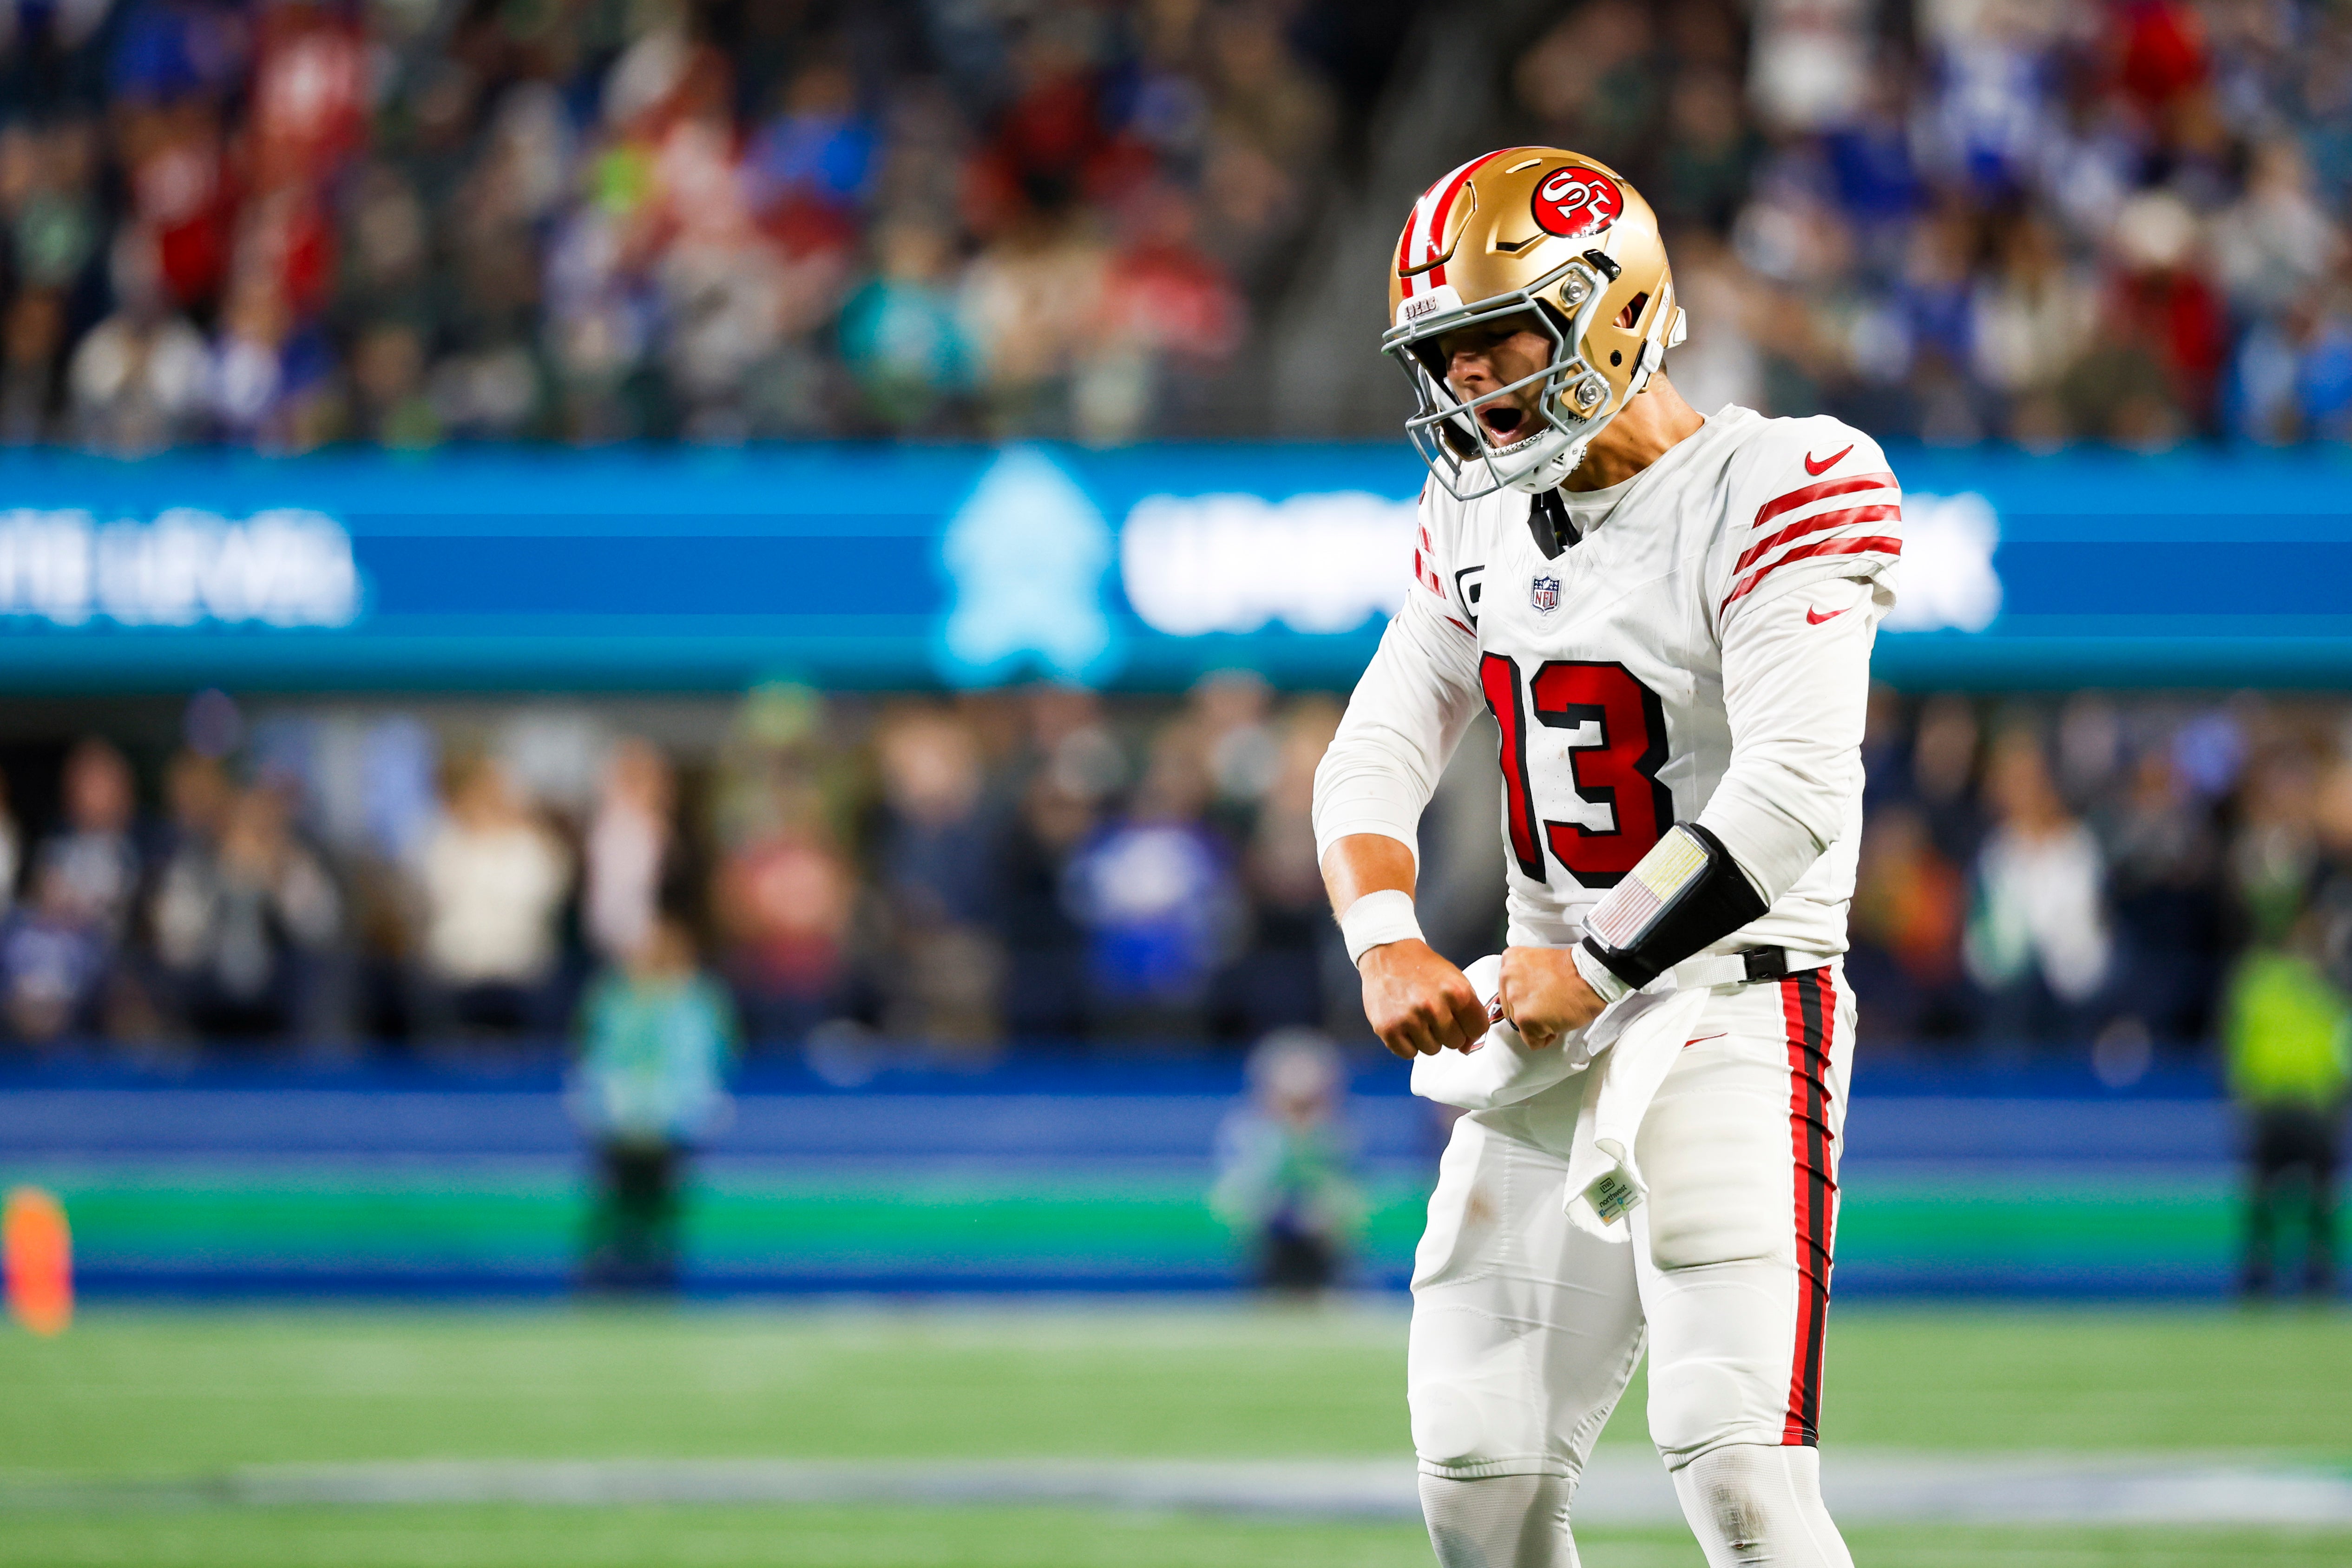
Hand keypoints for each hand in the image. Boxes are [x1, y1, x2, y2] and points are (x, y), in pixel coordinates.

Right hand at [1358, 939, 1490, 1059]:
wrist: (1387, 953)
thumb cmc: (1423, 967)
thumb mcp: (1454, 979)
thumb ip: (1468, 1011)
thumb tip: (1468, 1047)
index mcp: (1457, 992)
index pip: (1478, 1028)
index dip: (1470, 1027)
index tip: (1460, 1021)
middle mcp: (1434, 1007)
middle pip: (1455, 1042)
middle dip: (1446, 1031)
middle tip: (1432, 1013)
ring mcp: (1410, 1019)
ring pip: (1432, 1050)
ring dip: (1426, 1037)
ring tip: (1416, 1016)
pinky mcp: (1389, 1029)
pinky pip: (1409, 1054)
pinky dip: (1407, 1043)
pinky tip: (1403, 1023)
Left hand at [1498, 946, 1604, 1049]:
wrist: (1590, 977)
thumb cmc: (1573, 971)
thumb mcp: (1537, 963)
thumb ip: (1524, 977)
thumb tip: (1522, 998)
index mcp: (1509, 961)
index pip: (1508, 990)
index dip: (1525, 998)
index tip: (1538, 998)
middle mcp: (1507, 978)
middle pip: (1511, 1008)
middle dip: (1529, 1011)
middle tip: (1548, 1006)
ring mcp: (1515, 999)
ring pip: (1519, 1025)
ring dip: (1537, 1024)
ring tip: (1554, 1013)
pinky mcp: (1525, 1019)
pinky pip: (1531, 1041)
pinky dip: (1545, 1039)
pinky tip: (1557, 1024)